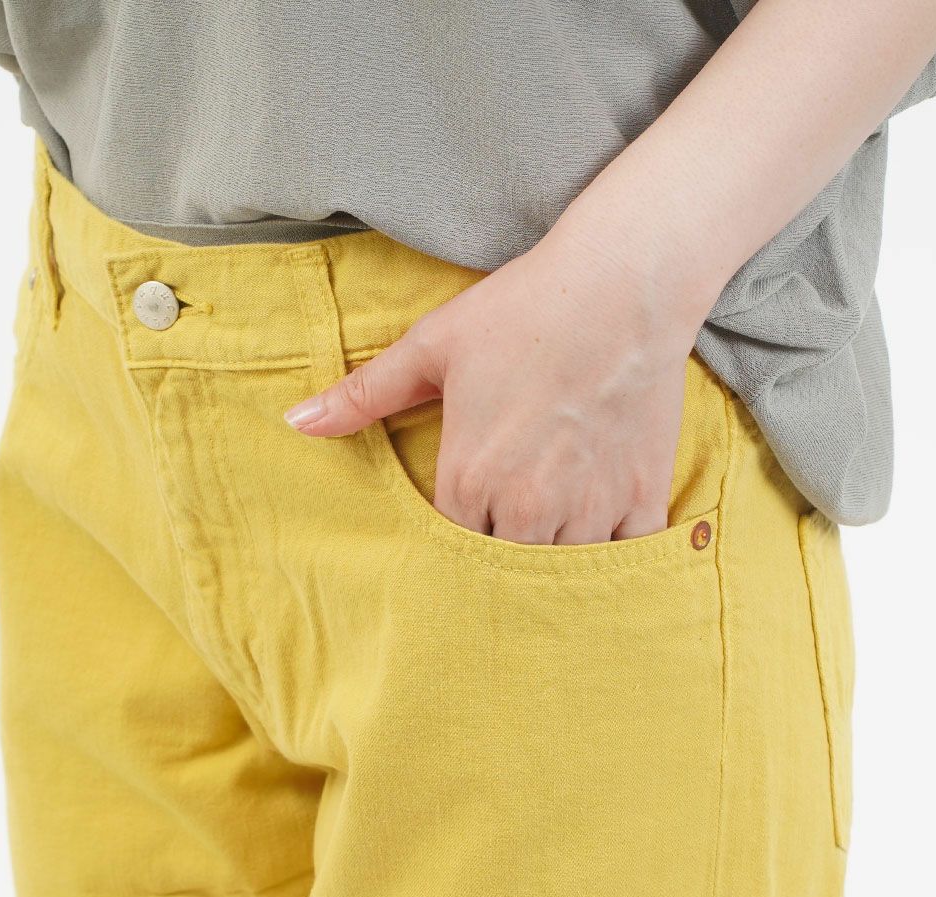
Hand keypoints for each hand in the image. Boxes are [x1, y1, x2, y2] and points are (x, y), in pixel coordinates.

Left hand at [284, 228, 704, 545]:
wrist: (621, 285)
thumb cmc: (522, 310)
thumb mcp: (432, 346)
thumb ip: (364, 394)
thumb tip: (295, 423)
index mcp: (469, 478)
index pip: (448, 549)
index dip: (454, 540)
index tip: (463, 527)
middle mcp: (527, 506)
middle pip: (503, 571)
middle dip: (500, 559)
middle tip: (506, 536)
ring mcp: (589, 506)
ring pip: (562, 573)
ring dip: (554, 563)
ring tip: (552, 537)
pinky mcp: (640, 496)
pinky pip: (627, 559)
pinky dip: (616, 558)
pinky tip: (604, 539)